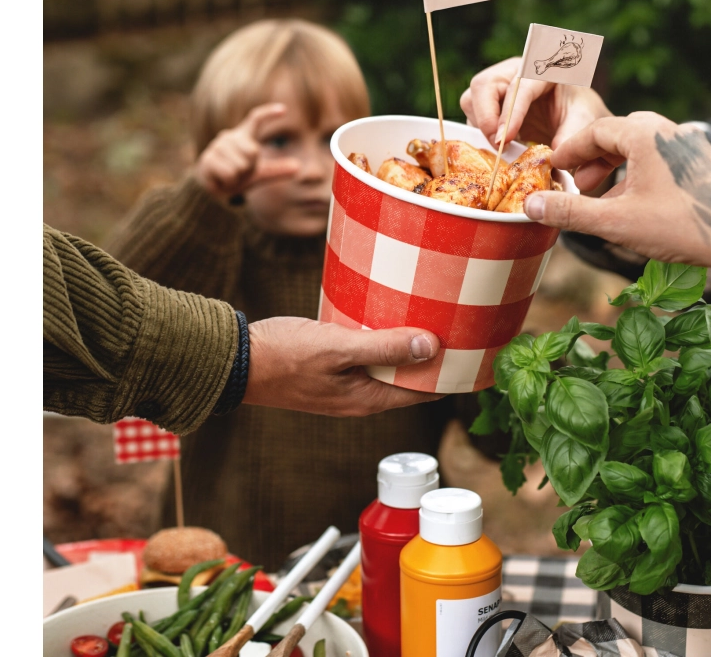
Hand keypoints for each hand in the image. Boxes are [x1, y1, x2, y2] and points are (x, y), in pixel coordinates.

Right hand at [194, 103, 301, 201]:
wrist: (214, 188)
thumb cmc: (238, 175)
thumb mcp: (259, 173)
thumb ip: (277, 170)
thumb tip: (298, 168)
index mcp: (244, 136)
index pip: (256, 119)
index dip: (269, 113)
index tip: (284, 110)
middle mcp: (229, 136)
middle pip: (253, 152)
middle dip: (250, 168)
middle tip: (240, 172)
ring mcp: (217, 146)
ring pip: (241, 165)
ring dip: (238, 177)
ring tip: (230, 175)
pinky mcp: (207, 159)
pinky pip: (229, 174)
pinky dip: (229, 182)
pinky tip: (221, 180)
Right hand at [243, 318, 443, 414]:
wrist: (236, 360)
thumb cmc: (283, 356)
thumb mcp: (337, 347)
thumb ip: (384, 346)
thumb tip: (431, 346)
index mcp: (369, 399)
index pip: (425, 391)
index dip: (451, 372)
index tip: (474, 348)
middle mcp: (362, 396)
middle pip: (411, 378)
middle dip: (435, 355)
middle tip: (459, 320)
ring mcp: (347, 383)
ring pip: (390, 364)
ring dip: (409, 344)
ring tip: (433, 312)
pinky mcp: (333, 367)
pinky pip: (370, 354)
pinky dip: (385, 338)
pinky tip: (389, 313)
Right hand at [460, 57, 611, 148]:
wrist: (574, 115)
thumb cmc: (580, 111)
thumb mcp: (586, 120)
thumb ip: (573, 134)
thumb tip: (555, 153)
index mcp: (540, 70)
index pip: (518, 86)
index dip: (509, 113)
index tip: (505, 140)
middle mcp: (513, 73)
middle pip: (483, 85)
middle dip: (486, 118)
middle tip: (499, 146)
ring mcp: (497, 88)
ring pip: (472, 100)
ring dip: (481, 127)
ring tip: (503, 148)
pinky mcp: (488, 105)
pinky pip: (473, 117)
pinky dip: (481, 134)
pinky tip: (501, 148)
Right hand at [521, 113, 710, 289]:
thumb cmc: (682, 225)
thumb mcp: (617, 222)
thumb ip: (571, 212)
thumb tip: (530, 207)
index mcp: (644, 133)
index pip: (594, 131)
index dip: (570, 151)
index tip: (553, 168)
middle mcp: (667, 129)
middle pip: (618, 134)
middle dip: (592, 159)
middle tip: (576, 183)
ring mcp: (689, 143)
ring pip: (641, 147)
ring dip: (616, 168)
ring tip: (602, 198)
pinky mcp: (704, 160)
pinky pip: (661, 158)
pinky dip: (639, 173)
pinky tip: (636, 204)